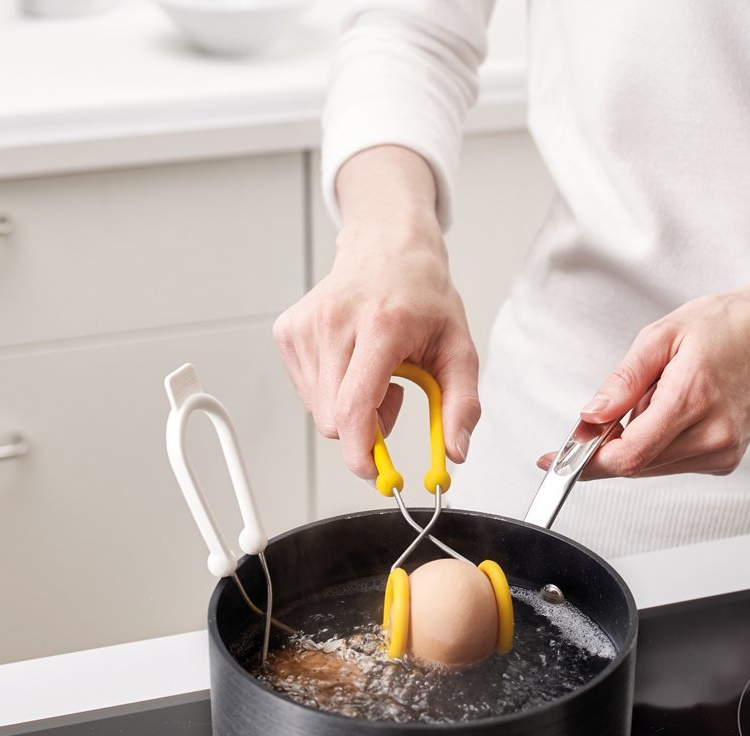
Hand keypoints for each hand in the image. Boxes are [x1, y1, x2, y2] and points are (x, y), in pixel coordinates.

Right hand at [274, 147, 480, 479]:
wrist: (387, 249)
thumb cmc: (423, 297)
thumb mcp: (459, 348)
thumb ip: (462, 404)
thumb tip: (455, 453)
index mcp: (381, 325)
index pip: (354, 406)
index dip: (360, 451)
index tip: (374, 473)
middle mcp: (335, 322)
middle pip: (335, 418)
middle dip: (366, 427)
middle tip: (393, 396)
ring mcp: (305, 327)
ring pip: (320, 411)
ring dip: (350, 408)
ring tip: (373, 370)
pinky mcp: (288, 333)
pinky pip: (308, 393)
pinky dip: (332, 391)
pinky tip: (351, 360)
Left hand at [538, 246, 749, 478]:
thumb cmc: (730, 326)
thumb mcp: (662, 336)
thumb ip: (623, 380)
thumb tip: (591, 416)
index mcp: (693, 398)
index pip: (629, 454)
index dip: (588, 461)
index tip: (557, 460)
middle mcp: (712, 434)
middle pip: (635, 464)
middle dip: (607, 446)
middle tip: (603, 417)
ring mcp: (722, 451)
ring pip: (650, 467)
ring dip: (634, 443)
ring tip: (655, 400)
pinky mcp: (725, 459)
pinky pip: (670, 463)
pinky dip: (656, 445)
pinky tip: (672, 414)